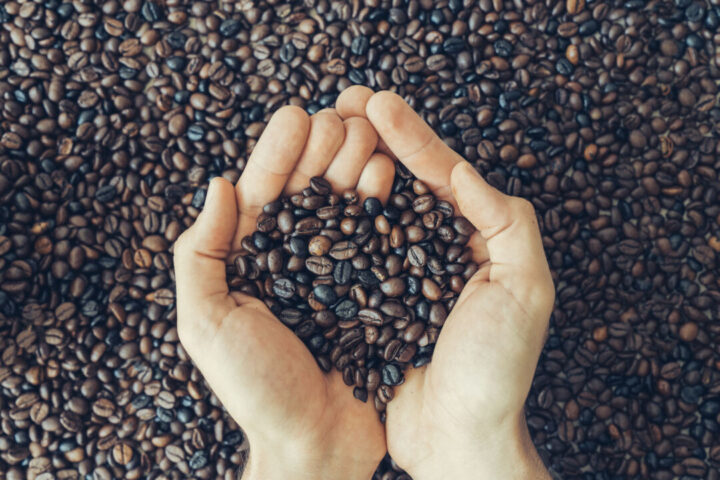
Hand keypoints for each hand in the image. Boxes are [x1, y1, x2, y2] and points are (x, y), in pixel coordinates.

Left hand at [173, 107, 394, 478]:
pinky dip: (383, 207)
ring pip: (345, 208)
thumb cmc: (255, 390)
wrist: (316, 444)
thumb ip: (200, 254)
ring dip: (355, 167)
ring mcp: (337, 274)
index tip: (297, 116)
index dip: (277, 154)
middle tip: (341, 116)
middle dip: (323, 150)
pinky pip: (377, 241)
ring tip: (368, 134)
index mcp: (252, 263)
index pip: (263, 195)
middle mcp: (295, 261)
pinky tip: (390, 177)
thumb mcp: (206, 323)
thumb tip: (216, 185)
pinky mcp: (372, 291)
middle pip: (309, 192)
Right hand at [336, 88, 554, 479]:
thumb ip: (505, 224)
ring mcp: (403, 271)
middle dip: (376, 138)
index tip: (377, 103)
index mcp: (478, 240)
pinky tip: (314, 190)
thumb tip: (464, 171)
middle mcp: (439, 249)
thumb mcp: (525, 290)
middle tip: (344, 100)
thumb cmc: (496, 370)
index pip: (443, 175)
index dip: (412, 137)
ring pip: (375, 206)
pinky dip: (335, 215)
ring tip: (324, 129)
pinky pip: (353, 248)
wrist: (456, 438)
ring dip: (351, 165)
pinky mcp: (373, 297)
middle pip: (406, 181)